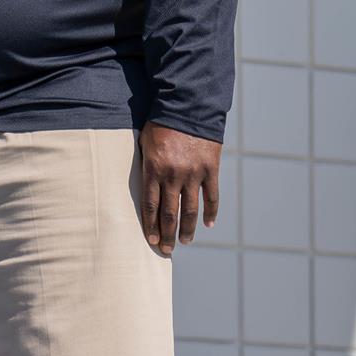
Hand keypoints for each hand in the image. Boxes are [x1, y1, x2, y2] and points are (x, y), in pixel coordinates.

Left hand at [139, 122, 221, 256]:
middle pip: (169, 213)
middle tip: (166, 250)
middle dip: (166, 234)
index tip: (150, 240)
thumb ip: (145, 165)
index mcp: (153, 169)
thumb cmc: (161, 123)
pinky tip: (209, 224)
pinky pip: (212, 196)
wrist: (189, 105)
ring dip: (187, 229)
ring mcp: (193, 174)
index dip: (150, 225)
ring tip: (185, 241)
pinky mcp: (210, 169)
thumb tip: (144, 186)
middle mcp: (173, 175)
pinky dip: (211, 212)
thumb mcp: (145, 142)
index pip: (150, 205)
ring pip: (190, 210)